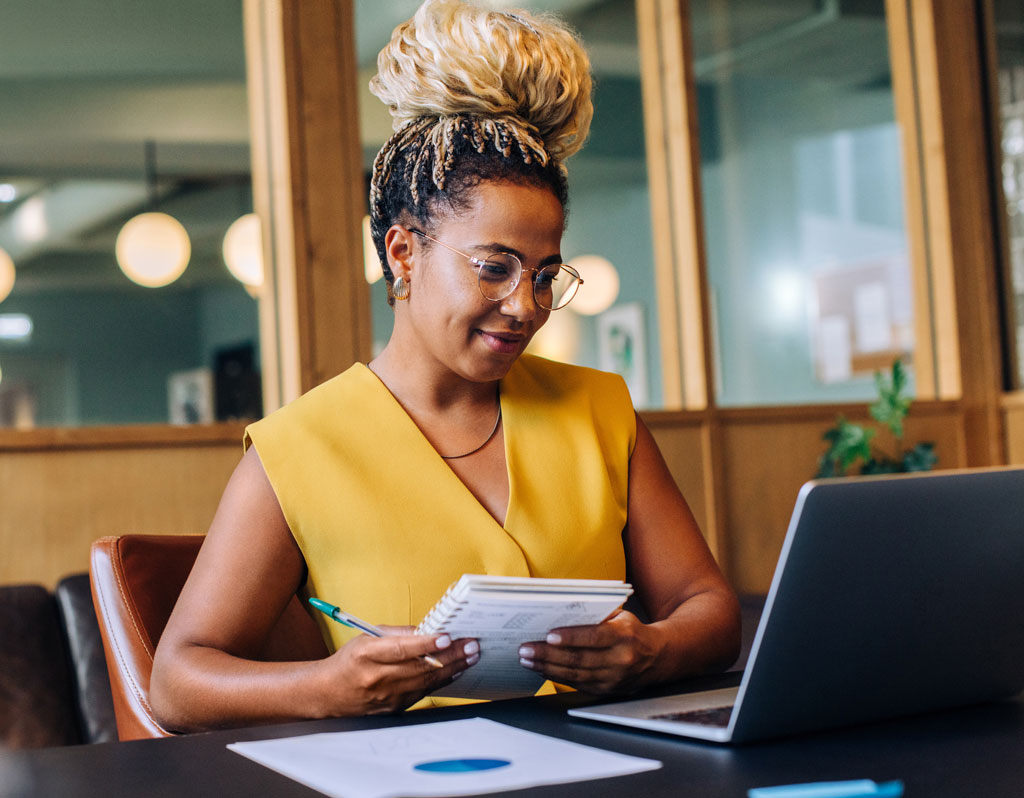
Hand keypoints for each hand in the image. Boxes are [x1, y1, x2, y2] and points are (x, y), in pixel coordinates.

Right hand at [316, 626, 478, 714]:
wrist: (330, 693)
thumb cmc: (350, 661)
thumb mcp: (367, 638)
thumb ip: (398, 633)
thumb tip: (428, 629)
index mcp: (367, 655)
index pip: (401, 649)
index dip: (426, 644)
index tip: (447, 637)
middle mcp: (377, 678)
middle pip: (420, 667)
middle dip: (451, 655)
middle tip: (472, 645)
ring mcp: (387, 697)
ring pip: (427, 681)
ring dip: (453, 668)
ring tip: (471, 656)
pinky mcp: (395, 708)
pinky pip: (424, 692)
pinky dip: (442, 680)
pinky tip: (456, 670)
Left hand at [516, 611, 662, 694]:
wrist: (657, 657)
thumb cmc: (632, 631)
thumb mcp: (621, 616)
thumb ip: (596, 615)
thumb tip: (560, 613)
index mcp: (625, 636)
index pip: (594, 637)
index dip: (571, 638)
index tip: (548, 636)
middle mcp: (620, 660)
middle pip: (579, 659)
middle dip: (548, 655)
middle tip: (525, 649)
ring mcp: (613, 679)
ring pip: (575, 675)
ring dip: (547, 668)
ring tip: (527, 660)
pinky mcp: (606, 691)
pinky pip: (577, 685)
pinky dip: (556, 677)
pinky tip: (541, 669)